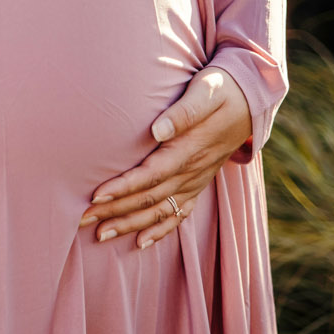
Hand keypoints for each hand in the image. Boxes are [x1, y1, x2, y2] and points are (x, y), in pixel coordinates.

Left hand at [78, 66, 251, 250]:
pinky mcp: (198, 184)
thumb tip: (158, 130)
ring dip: (130, 224)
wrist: (250, 101)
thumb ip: (184, 111)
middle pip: (149, 198)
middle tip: (83, 219)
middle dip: (115, 210)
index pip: (150, 175)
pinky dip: (160, 230)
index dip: (123, 188)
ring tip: (100, 235)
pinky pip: (180, 214)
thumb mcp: (206, 91)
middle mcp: (191, 171)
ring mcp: (195, 181)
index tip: (95, 195)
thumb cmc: (221, 90)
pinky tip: (141, 242)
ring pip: (160, 211)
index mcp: (188, 150)